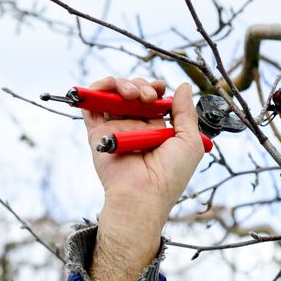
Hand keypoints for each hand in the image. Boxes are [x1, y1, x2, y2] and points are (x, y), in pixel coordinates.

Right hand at [82, 77, 203, 280]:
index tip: (160, 88)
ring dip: (122, 85)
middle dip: (141, 86)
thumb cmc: (170, 175)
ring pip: (113, 95)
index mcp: (156, 128)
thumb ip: (186, 112)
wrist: (144, 195)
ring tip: (132, 95)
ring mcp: (115, 128)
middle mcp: (135, 127)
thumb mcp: (189, 141)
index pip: (152, 99)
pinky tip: (107, 87)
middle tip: (149, 97)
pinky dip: (96, 90)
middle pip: (133, 93)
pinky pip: (91, 106)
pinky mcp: (97, 132)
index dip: (155, 88)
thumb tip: (183, 87)